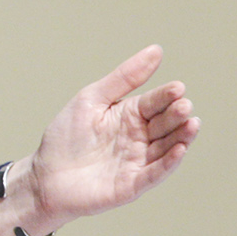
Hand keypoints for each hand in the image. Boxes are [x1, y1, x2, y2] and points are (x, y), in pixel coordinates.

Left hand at [8, 45, 198, 235]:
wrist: (44, 176)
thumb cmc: (66, 137)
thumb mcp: (92, 99)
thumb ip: (124, 78)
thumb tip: (156, 50)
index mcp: (130, 115)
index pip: (155, 102)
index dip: (167, 95)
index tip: (178, 88)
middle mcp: (139, 138)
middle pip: (165, 124)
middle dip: (176, 115)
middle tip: (184, 106)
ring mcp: (137, 162)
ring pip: (167, 148)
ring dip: (181, 137)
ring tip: (191, 124)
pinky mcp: (132, 184)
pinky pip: (155, 173)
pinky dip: (168, 163)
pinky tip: (180, 150)